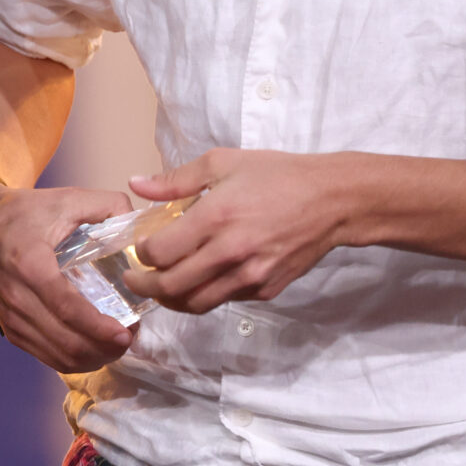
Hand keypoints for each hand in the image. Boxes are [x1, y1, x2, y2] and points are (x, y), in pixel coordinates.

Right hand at [0, 174, 137, 372]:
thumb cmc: (22, 211)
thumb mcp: (65, 198)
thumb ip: (108, 205)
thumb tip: (139, 229)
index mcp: (30, 265)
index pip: (67, 309)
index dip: (99, 328)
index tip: (126, 331)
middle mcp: (16, 297)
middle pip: (66, 342)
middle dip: (105, 347)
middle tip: (131, 335)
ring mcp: (10, 317)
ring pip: (58, 356)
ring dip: (93, 357)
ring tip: (116, 343)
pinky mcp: (9, 328)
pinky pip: (46, 356)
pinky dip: (74, 360)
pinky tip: (93, 349)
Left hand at [122, 149, 350, 312]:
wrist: (333, 200)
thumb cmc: (277, 175)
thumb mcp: (222, 163)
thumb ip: (175, 179)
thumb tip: (136, 184)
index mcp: (215, 217)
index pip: (160, 252)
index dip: (141, 254)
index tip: (139, 247)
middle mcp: (230, 253)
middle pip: (172, 286)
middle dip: (144, 286)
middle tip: (133, 280)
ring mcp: (250, 275)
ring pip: (196, 303)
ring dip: (171, 299)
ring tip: (160, 287)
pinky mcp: (266, 289)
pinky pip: (225, 300)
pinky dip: (205, 294)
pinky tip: (199, 279)